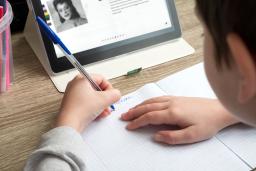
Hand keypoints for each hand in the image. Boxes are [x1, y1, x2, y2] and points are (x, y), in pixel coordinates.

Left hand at [56, 74, 120, 132]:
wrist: (69, 124)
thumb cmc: (81, 109)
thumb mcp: (104, 99)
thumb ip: (115, 94)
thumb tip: (116, 94)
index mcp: (82, 78)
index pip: (101, 79)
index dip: (109, 88)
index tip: (111, 96)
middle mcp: (76, 85)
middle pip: (97, 89)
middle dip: (105, 99)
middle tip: (108, 104)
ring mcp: (73, 95)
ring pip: (93, 97)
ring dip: (101, 105)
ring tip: (104, 112)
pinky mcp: (72, 104)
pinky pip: (87, 104)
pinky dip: (94, 109)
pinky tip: (98, 115)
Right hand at [121, 96, 238, 144]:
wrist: (219, 110)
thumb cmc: (207, 123)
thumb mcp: (192, 135)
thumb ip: (172, 137)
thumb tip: (156, 136)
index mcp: (173, 113)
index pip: (149, 117)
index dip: (137, 122)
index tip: (129, 127)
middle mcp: (171, 104)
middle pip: (147, 107)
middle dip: (134, 112)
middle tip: (123, 117)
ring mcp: (173, 99)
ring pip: (151, 101)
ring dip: (139, 106)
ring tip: (130, 110)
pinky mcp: (177, 98)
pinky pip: (158, 98)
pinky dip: (148, 101)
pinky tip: (146, 103)